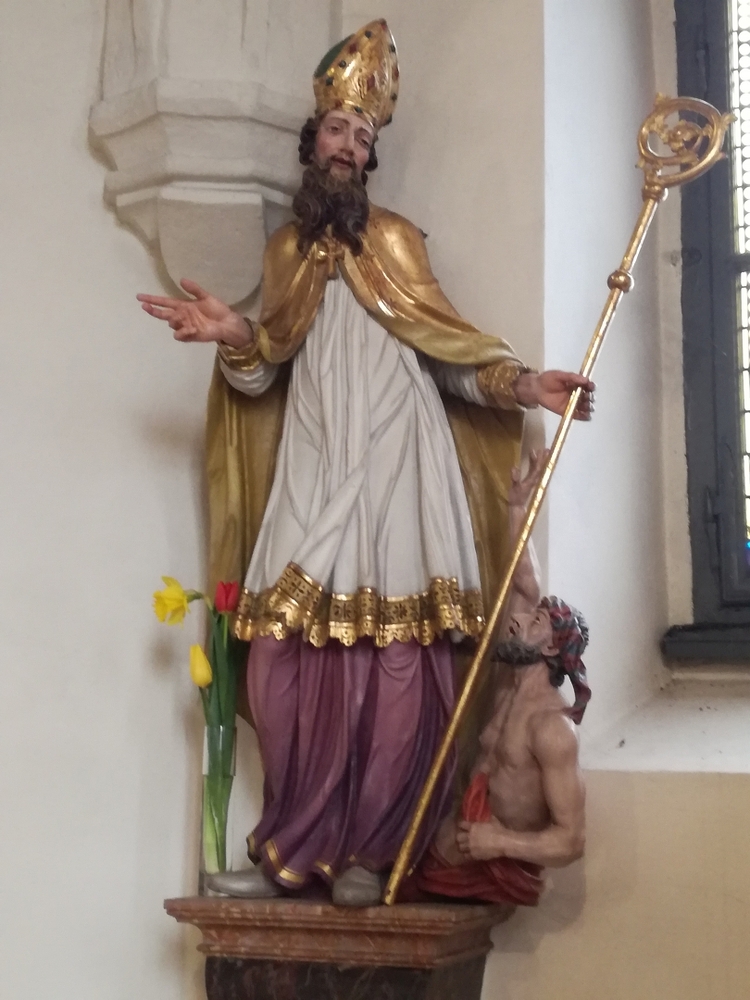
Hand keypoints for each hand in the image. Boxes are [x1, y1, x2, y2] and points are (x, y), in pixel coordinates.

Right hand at [136, 279, 252, 347]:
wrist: (227, 323)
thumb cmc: (217, 309)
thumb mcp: (205, 296)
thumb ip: (193, 289)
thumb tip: (181, 280)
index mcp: (183, 306)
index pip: (164, 302)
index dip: (152, 300)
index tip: (139, 297)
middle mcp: (181, 316)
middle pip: (162, 314)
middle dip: (153, 310)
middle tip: (145, 306)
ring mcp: (185, 326)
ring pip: (171, 324)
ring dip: (175, 320)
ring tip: (185, 318)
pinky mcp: (190, 336)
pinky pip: (180, 335)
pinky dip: (183, 332)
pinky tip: (193, 328)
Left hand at [457, 818, 507, 860]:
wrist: (504, 843)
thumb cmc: (499, 830)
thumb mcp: (492, 820)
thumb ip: (485, 817)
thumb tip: (485, 813)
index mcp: (473, 826)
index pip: (461, 824)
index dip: (462, 825)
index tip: (463, 827)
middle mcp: (469, 836)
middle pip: (458, 837)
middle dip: (460, 837)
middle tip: (463, 838)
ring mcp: (471, 847)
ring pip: (460, 847)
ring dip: (463, 846)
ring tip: (466, 847)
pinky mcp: (474, 856)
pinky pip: (466, 856)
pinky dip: (468, 854)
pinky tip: (471, 853)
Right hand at [508, 448, 550, 508]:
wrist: (517, 506)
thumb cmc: (516, 497)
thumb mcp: (514, 488)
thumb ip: (515, 479)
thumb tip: (515, 467)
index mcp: (532, 480)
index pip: (538, 468)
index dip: (540, 460)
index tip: (541, 451)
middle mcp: (535, 480)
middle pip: (541, 467)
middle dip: (543, 458)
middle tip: (546, 449)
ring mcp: (533, 481)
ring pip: (538, 469)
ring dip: (540, 460)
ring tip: (541, 451)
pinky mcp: (530, 482)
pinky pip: (535, 471)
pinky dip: (535, 464)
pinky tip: (533, 460)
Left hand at [514, 370, 594, 420]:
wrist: (536, 389)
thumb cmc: (548, 380)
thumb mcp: (559, 375)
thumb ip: (572, 377)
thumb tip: (586, 379)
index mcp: (577, 384)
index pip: (588, 386)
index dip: (591, 387)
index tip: (591, 387)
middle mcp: (577, 394)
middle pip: (588, 397)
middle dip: (590, 398)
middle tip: (587, 398)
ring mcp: (572, 403)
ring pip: (585, 407)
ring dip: (588, 407)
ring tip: (586, 406)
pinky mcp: (567, 411)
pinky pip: (578, 415)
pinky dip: (583, 417)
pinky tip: (586, 416)